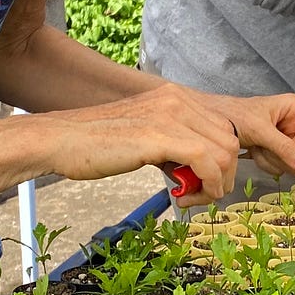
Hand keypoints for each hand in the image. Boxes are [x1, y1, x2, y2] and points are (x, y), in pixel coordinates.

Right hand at [39, 83, 241, 201]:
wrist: (63, 139)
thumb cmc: (98, 143)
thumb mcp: (146, 136)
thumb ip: (174, 145)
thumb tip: (196, 170)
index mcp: (176, 97)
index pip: (223, 129)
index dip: (222, 162)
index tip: (203, 184)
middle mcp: (178, 99)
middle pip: (231, 142)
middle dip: (223, 175)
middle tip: (198, 195)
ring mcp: (171, 115)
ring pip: (225, 153)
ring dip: (215, 184)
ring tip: (189, 197)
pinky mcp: (161, 135)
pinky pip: (208, 162)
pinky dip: (207, 186)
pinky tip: (185, 197)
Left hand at [209, 91, 294, 178]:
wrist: (212, 122)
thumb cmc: (233, 114)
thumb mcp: (260, 130)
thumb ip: (285, 148)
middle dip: (286, 156)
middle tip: (266, 148)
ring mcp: (287, 139)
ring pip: (294, 163)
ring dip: (274, 160)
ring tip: (258, 147)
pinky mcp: (276, 151)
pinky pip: (281, 166)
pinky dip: (267, 163)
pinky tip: (255, 152)